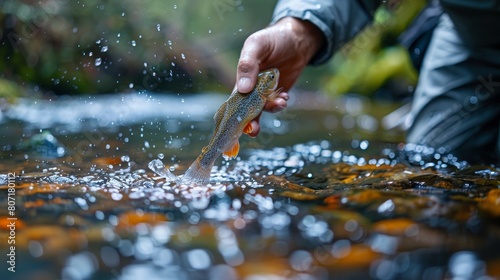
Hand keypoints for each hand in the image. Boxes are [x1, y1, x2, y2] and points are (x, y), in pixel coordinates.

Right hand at [236, 17, 324, 136]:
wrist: (298, 39)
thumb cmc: (273, 38)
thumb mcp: (257, 45)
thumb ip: (248, 65)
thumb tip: (242, 89)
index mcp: (241, 76)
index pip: (234, 98)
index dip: (233, 113)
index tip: (235, 125)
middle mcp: (252, 87)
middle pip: (247, 109)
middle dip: (249, 121)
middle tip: (253, 130)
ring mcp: (266, 92)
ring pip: (263, 109)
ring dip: (269, 110)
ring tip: (279, 103)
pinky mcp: (279, 93)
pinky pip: (277, 104)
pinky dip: (280, 104)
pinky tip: (284, 97)